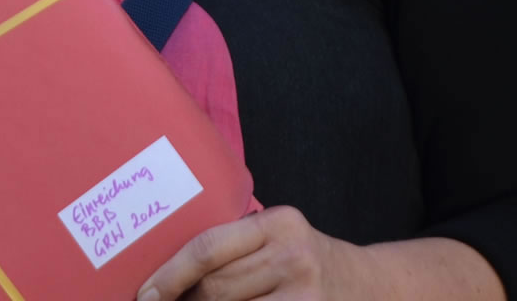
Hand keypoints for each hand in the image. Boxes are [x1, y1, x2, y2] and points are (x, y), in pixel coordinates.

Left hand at [135, 205, 353, 300]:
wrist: (371, 286)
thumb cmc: (308, 261)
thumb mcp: (280, 237)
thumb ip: (236, 245)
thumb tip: (169, 273)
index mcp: (279, 223)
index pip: (209, 248)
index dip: (170, 275)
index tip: (145, 295)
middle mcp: (293, 256)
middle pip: (216, 289)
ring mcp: (305, 295)